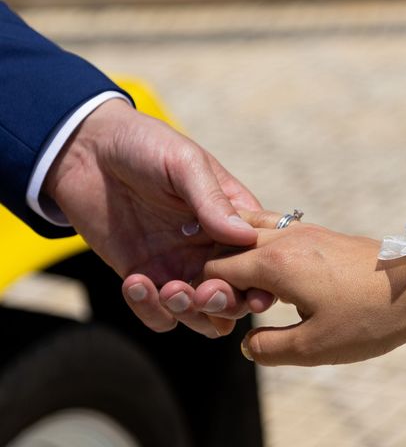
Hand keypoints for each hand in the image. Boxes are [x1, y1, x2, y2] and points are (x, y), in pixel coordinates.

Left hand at [44, 98, 271, 335]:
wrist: (85, 150)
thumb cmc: (145, 145)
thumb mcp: (185, 163)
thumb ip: (212, 200)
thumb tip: (246, 237)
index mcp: (233, 218)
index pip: (261, 258)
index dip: (263, 279)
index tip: (255, 289)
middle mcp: (211, 248)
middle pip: (237, 295)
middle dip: (226, 303)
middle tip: (205, 292)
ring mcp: (179, 266)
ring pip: (202, 316)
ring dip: (191, 313)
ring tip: (167, 289)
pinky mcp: (145, 278)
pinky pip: (159, 315)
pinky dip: (152, 311)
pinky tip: (134, 282)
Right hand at [199, 211, 405, 364]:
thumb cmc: (369, 317)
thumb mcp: (314, 347)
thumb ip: (268, 347)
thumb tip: (246, 342)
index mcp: (273, 263)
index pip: (214, 270)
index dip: (205, 294)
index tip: (216, 315)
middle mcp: (283, 237)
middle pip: (227, 243)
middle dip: (216, 270)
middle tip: (224, 301)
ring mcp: (303, 230)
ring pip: (251, 230)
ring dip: (238, 253)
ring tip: (240, 284)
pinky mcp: (320, 233)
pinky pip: (275, 231)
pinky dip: (260, 247)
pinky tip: (271, 274)